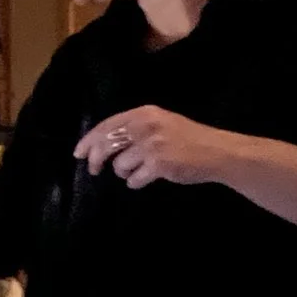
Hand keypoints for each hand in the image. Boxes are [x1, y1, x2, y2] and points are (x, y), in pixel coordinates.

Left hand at [74, 105, 242, 189]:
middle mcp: (146, 126)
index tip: (78, 153)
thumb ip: (134, 128)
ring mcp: (152, 145)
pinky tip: (145, 179)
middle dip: (96, 159)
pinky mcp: (159, 165)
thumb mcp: (161, 122)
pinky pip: (134, 179)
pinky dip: (136, 182)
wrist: (217, 152)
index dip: (89, 140)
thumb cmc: (188, 138)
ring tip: (139, 171)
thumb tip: (100, 144)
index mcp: (144, 113)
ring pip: (120, 165)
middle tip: (94, 170)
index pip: (106, 125)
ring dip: (124, 172)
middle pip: (106, 144)